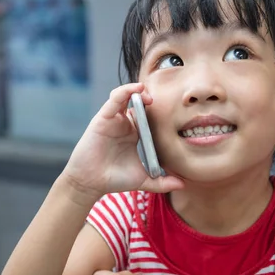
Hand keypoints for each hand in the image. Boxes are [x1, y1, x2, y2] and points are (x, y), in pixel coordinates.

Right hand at [62, 83, 183, 200]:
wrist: (91, 183)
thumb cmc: (115, 179)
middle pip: (138, 102)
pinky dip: (125, 91)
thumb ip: (162, 182)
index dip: (159, 109)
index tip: (174, 111)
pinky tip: (137, 89)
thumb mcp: (143, 180)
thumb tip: (183, 184)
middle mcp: (124, 124)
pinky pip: (114, 99)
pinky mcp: (103, 117)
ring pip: (125, 95)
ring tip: (149, 95)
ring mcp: (114, 119)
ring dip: (138, 91)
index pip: (149, 115)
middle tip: (163, 101)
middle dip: (150, 97)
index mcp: (134, 133)